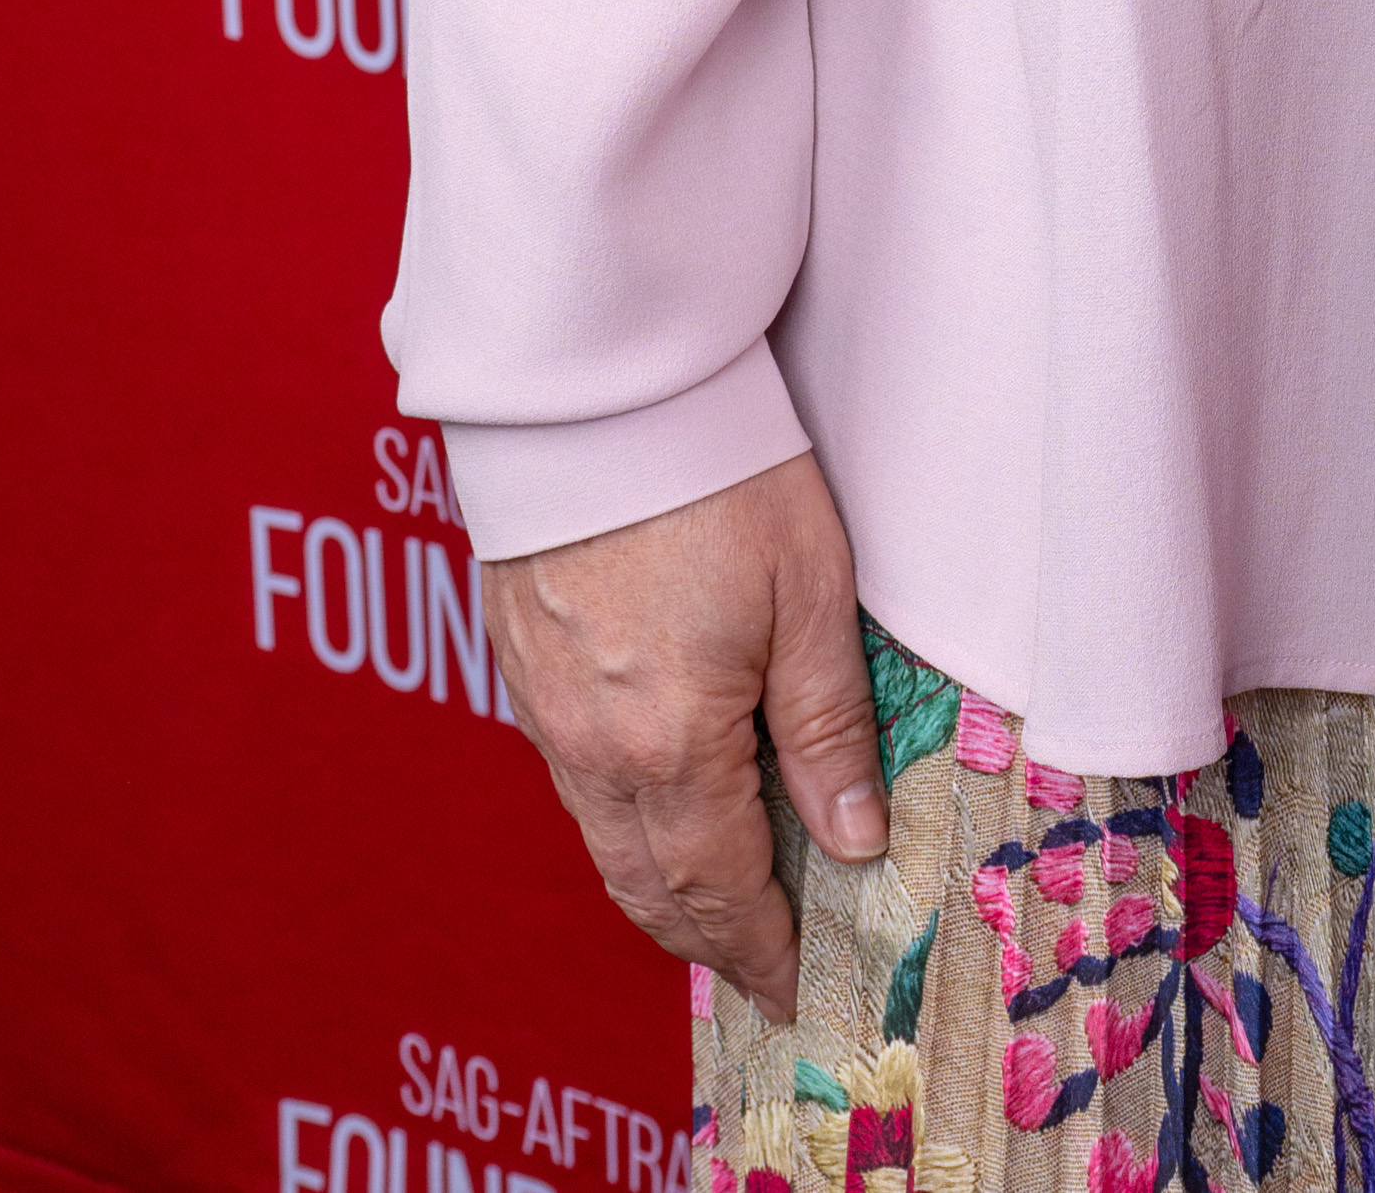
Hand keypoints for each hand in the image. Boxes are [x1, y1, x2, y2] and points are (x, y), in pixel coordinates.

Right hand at [483, 450, 886, 1019]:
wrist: (597, 388)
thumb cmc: (719, 470)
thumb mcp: (810, 592)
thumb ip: (828, 726)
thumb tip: (853, 840)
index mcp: (670, 743)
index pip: (719, 887)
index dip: (760, 946)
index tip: (794, 986)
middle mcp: (592, 747)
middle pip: (647, 885)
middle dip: (706, 940)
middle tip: (758, 969)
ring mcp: (545, 710)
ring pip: (602, 841)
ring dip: (658, 889)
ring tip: (715, 909)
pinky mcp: (521, 664)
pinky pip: (571, 782)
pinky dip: (618, 823)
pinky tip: (655, 810)